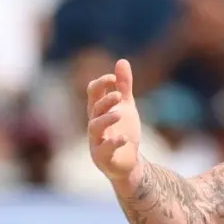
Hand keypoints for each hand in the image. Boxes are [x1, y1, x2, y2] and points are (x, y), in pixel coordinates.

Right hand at [86, 59, 142, 182]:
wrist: (130, 162)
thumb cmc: (124, 131)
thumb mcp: (126, 106)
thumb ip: (124, 86)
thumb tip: (122, 61)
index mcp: (99, 112)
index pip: (93, 94)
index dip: (100, 85)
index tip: (113, 78)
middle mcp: (94, 125)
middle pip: (94, 110)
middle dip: (105, 101)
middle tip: (118, 95)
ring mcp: (96, 142)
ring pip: (94, 128)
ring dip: (106, 119)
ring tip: (121, 113)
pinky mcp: (103, 158)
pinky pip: (103, 150)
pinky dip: (113, 143)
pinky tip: (123, 138)